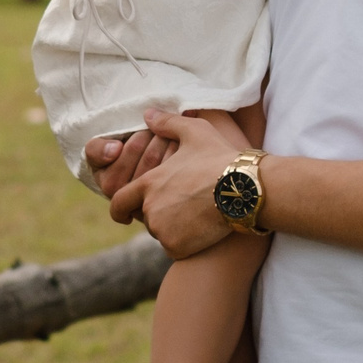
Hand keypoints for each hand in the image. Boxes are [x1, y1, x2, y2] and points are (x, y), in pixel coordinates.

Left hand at [106, 109, 243, 258]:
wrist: (243, 190)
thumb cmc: (219, 158)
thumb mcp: (195, 132)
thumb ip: (168, 123)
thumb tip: (148, 114)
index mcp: (149, 183)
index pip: (119, 202)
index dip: (120, 209)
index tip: (122, 215)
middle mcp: (150, 209)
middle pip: (146, 217)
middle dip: (158, 214)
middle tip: (181, 207)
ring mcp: (163, 230)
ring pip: (161, 233)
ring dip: (172, 228)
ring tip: (196, 215)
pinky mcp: (177, 247)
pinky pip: (176, 248)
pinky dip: (185, 243)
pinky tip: (202, 230)